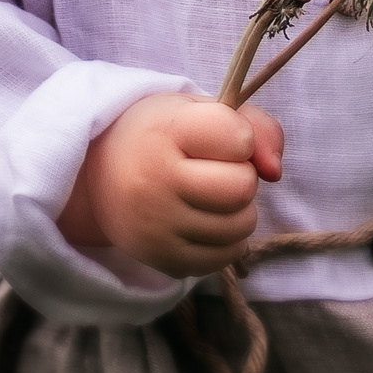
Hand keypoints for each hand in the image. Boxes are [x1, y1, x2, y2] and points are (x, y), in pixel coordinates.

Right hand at [55, 92, 282, 276]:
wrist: (97, 176)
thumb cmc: (162, 136)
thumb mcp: (202, 111)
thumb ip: (256, 126)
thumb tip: (275, 171)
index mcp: (165, 132)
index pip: (238, 139)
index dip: (240, 137)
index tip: (217, 137)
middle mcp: (154, 183)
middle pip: (242, 188)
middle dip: (242, 176)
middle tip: (216, 169)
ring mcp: (157, 228)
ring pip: (240, 225)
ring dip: (239, 209)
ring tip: (211, 195)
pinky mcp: (162, 261)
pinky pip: (226, 257)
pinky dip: (228, 239)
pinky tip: (206, 220)